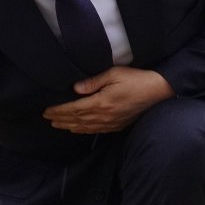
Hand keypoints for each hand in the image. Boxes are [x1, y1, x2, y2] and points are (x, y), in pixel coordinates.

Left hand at [42, 66, 173, 133]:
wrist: (158, 91)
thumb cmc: (136, 79)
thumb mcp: (114, 74)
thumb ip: (93, 82)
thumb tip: (75, 88)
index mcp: (101, 103)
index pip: (74, 109)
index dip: (59, 110)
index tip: (47, 110)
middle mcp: (104, 116)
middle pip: (76, 120)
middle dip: (60, 119)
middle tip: (46, 118)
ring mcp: (111, 123)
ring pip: (85, 127)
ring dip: (69, 126)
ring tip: (57, 124)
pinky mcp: (117, 125)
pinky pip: (96, 130)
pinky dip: (83, 130)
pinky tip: (77, 129)